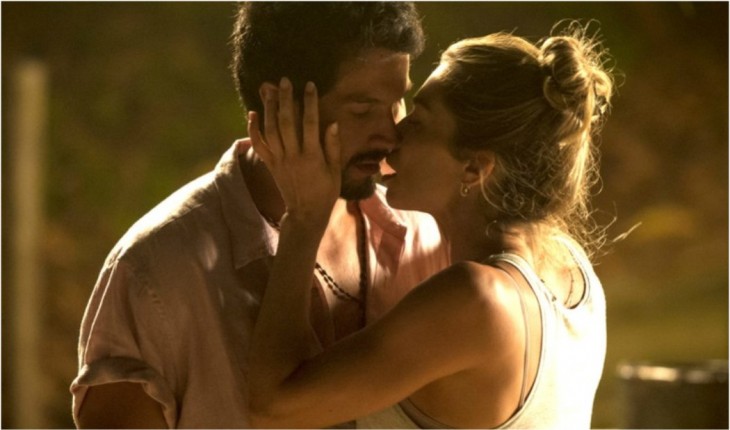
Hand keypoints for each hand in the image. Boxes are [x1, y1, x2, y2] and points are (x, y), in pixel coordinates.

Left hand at [248, 78, 340, 227]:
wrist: (306, 213)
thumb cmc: (325, 191)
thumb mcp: (335, 171)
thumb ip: (333, 147)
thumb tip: (332, 123)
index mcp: (312, 156)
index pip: (311, 123)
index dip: (310, 102)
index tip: (309, 85)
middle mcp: (293, 156)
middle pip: (287, 122)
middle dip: (286, 100)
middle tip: (284, 81)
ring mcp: (279, 160)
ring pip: (271, 130)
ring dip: (269, 109)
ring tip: (269, 90)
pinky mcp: (270, 165)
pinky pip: (259, 145)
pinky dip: (253, 129)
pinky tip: (253, 113)